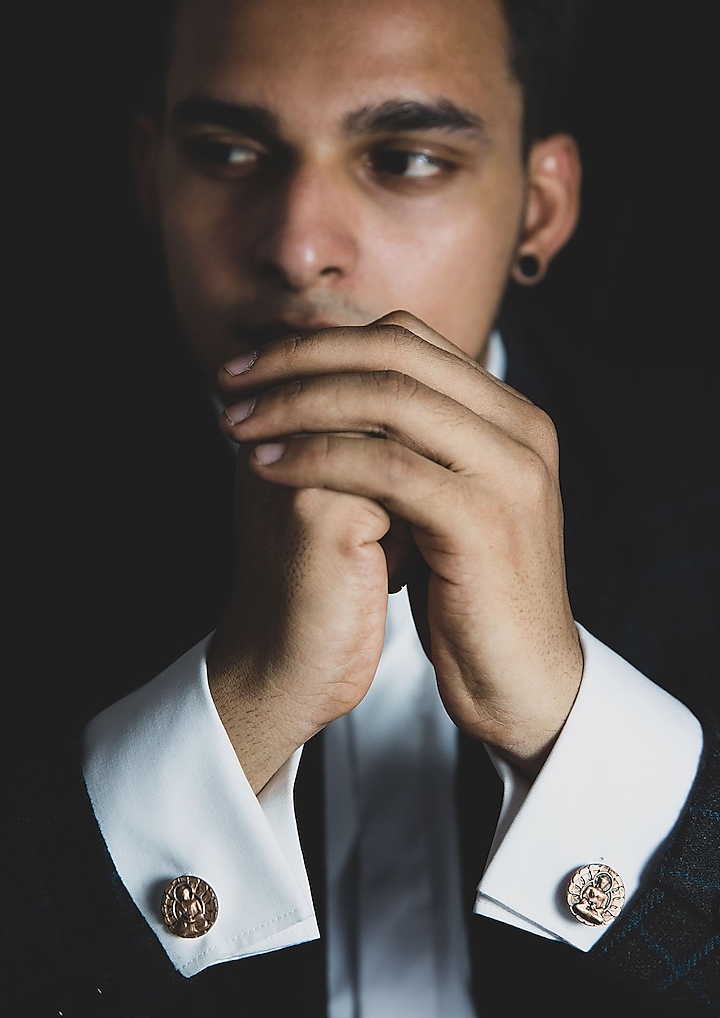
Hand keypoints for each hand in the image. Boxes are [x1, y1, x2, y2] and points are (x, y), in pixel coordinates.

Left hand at [214, 311, 582, 786]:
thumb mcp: (443, 499)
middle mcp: (522, 428)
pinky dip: (318, 458)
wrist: (520, 679)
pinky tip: (268, 469)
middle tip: (231, 382)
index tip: (256, 366)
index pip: (406, 338)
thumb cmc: (468, 593)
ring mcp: (510, 472)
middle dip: (300, 360)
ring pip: (389, 401)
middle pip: (394, 355)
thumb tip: (332, 390)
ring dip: (298, 404)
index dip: (322, 341)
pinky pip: (387, 468)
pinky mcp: (486, 521)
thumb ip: (412, 441)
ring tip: (238, 424)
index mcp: (511, 414)